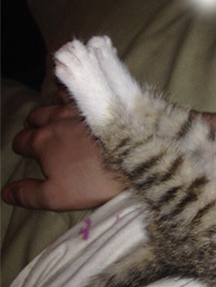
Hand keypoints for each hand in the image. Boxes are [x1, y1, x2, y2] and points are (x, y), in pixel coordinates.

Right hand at [2, 90, 127, 210]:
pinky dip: (69, 90)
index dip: (23, 148)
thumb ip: (28, 194)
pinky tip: (74, 94)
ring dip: (49, 109)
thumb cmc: (92, 181)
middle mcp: (55, 120)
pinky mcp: (99, 102)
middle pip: (34, 118)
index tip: (29, 154)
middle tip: (40, 134)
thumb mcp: (56, 197)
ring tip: (54, 117)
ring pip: (53, 102)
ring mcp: (78, 109)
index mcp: (42, 141)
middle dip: (33, 126)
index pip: (21, 141)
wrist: (133, 159)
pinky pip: (77, 89)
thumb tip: (5, 192)